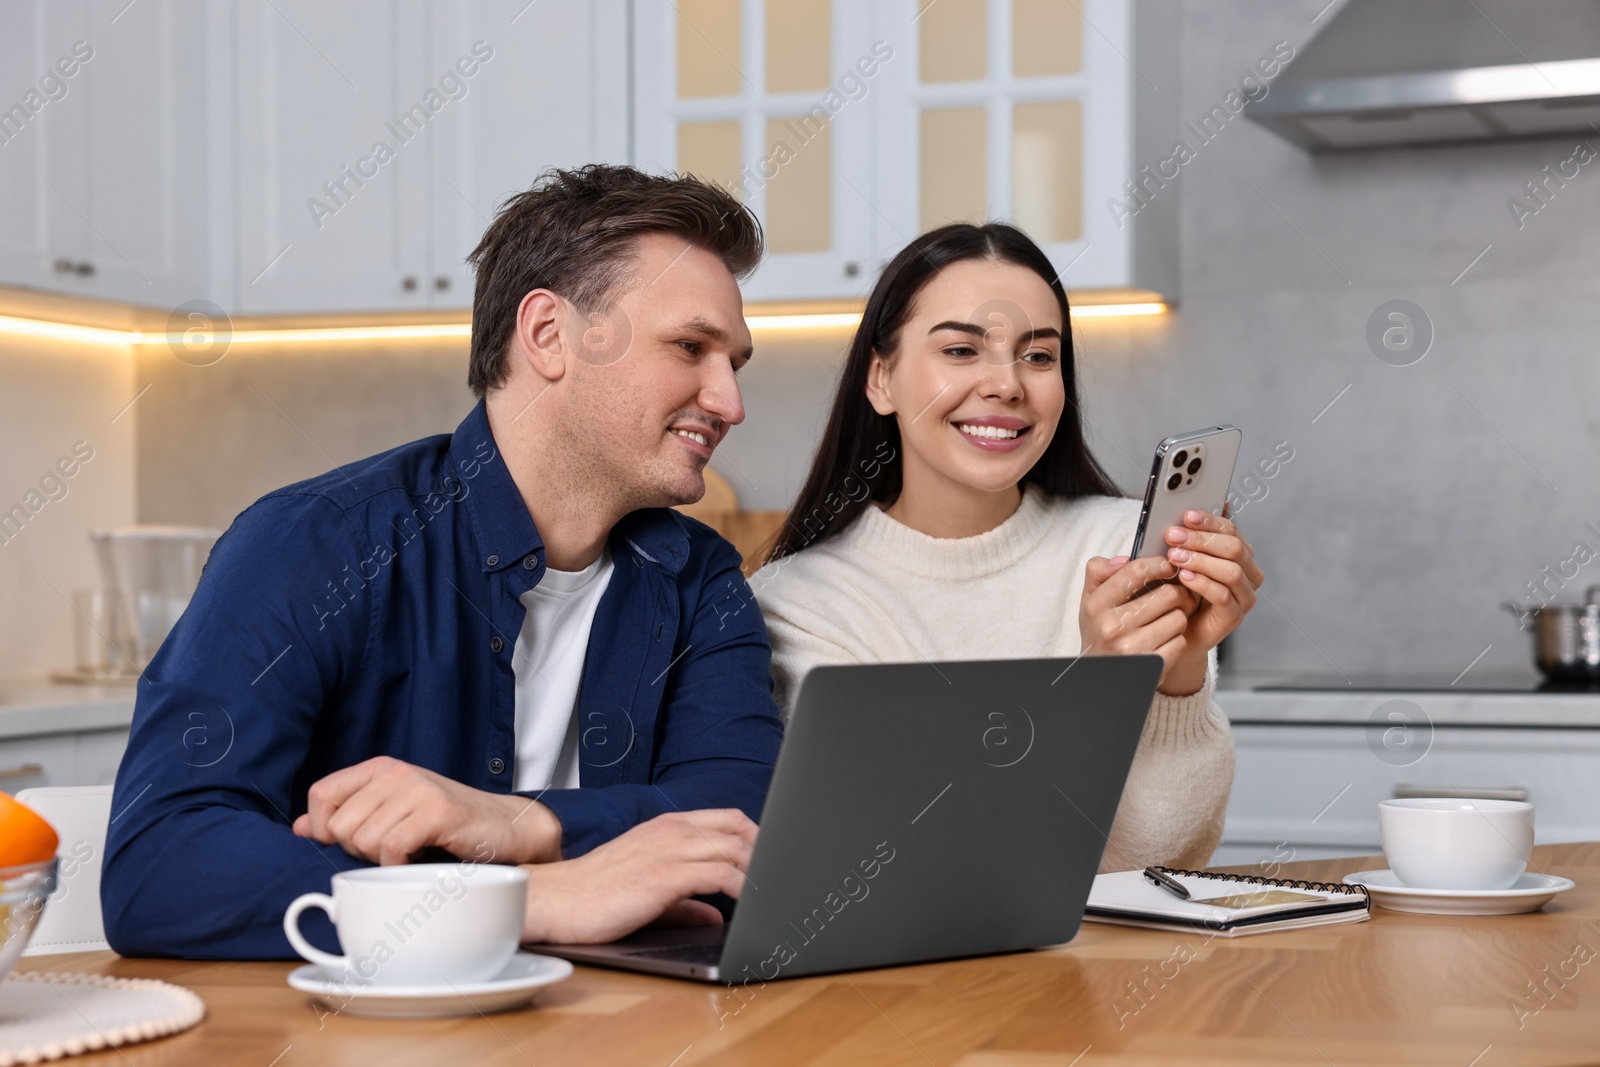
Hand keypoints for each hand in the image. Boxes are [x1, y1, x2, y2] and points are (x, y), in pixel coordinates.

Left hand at [291, 756, 562, 865]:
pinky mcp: (437, 811)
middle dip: (360, 850)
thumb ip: (347, 816)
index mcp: (379, 768)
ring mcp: (418, 788)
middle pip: (341, 826)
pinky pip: (392, 849)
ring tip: (411, 851)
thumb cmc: (446, 824)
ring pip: (365, 840)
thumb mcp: (391, 813)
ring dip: (383, 860)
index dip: (324, 828)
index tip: (349, 842)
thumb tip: (297, 826)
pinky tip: (419, 859)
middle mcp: (396, 772)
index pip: (320, 795)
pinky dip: (400, 866)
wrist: (504, 827)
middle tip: (393, 849)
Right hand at [520, 809, 756, 943]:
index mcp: (666, 826)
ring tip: (773, 891)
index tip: (772, 860)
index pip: (727, 819)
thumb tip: (715, 914)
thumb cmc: (595, 894)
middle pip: (738, 829)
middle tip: (781, 876)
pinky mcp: (665, 876)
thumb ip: (686, 900)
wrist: (555, 901)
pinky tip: (748, 902)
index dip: (756, 837)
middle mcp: (671, 831)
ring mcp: (668, 850)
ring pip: (735, 848)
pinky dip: (742, 887)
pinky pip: (720, 875)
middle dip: (765, 851)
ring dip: (759, 870)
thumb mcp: (648, 889)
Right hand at [1079, 552, 1200, 690]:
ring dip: (1177, 619)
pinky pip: (1181, 642)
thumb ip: (1100, 572)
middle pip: (1168, 595)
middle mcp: (1112, 627)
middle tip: (1176, 597)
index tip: (1168, 565)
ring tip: (1165, 623)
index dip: (1159, 564)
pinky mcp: (1151, 666)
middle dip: (1177, 594)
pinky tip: (1163, 642)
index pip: (1135, 572)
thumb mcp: (1090, 601)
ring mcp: (1132, 648)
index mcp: (1097, 605)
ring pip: (1178, 618)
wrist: (1100, 677)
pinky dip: (1176, 641)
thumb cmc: (1100, 632)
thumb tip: (1124, 558)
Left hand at [1159, 504, 1264, 692]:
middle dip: (1202, 539)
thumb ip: (1189, 536)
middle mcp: (1247, 574)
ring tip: (1175, 556)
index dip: (1209, 521)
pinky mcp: (1234, 617)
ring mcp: (1244, 596)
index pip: (1231, 530)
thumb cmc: (1179, 591)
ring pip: (1231, 571)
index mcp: (1239, 555)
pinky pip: (1223, 596)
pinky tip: (1184, 577)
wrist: (1175, 629)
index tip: (1186, 515)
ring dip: (1201, 560)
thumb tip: (1190, 507)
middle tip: (1174, 536)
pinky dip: (1202, 583)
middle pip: (1235, 548)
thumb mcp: (1181, 559)